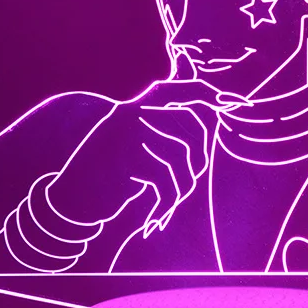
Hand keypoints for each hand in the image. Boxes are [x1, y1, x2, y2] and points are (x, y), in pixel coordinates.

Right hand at [45, 80, 248, 234]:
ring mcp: (132, 134)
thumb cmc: (108, 174)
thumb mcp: (133, 144)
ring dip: (181, 188)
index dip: (213, 94)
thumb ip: (163, 128)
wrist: (69, 199)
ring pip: (184, 160)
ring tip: (167, 203)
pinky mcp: (129, 159)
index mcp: (139, 107)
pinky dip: (166, 204)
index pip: (185, 90)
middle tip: (184, 188)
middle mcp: (136, 114)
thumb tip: (212, 118)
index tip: (237, 102)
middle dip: (198, 163)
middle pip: (193, 131)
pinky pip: (168, 181)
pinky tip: (155, 216)